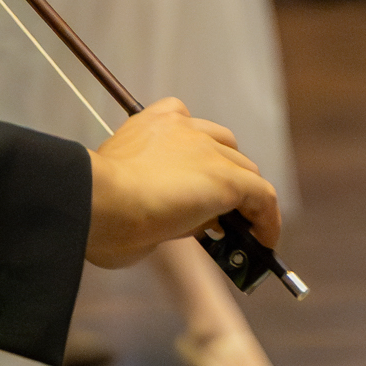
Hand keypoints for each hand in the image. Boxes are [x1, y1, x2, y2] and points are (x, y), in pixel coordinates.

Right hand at [85, 97, 279, 269]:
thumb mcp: (127, 186)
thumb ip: (156, 191)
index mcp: (154, 121)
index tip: (194, 183)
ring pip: (245, 172)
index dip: (200, 158)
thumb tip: (184, 219)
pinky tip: (264, 243)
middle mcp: (184, 126)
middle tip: (220, 215)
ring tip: (246, 234)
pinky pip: (262, 196)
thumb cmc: (98, 204)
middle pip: (224, 150)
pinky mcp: (226, 179)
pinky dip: (268, 220)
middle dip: (224, 178)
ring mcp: (207, 151)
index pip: (192, 131)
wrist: (99, 203)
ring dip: (245, 201)